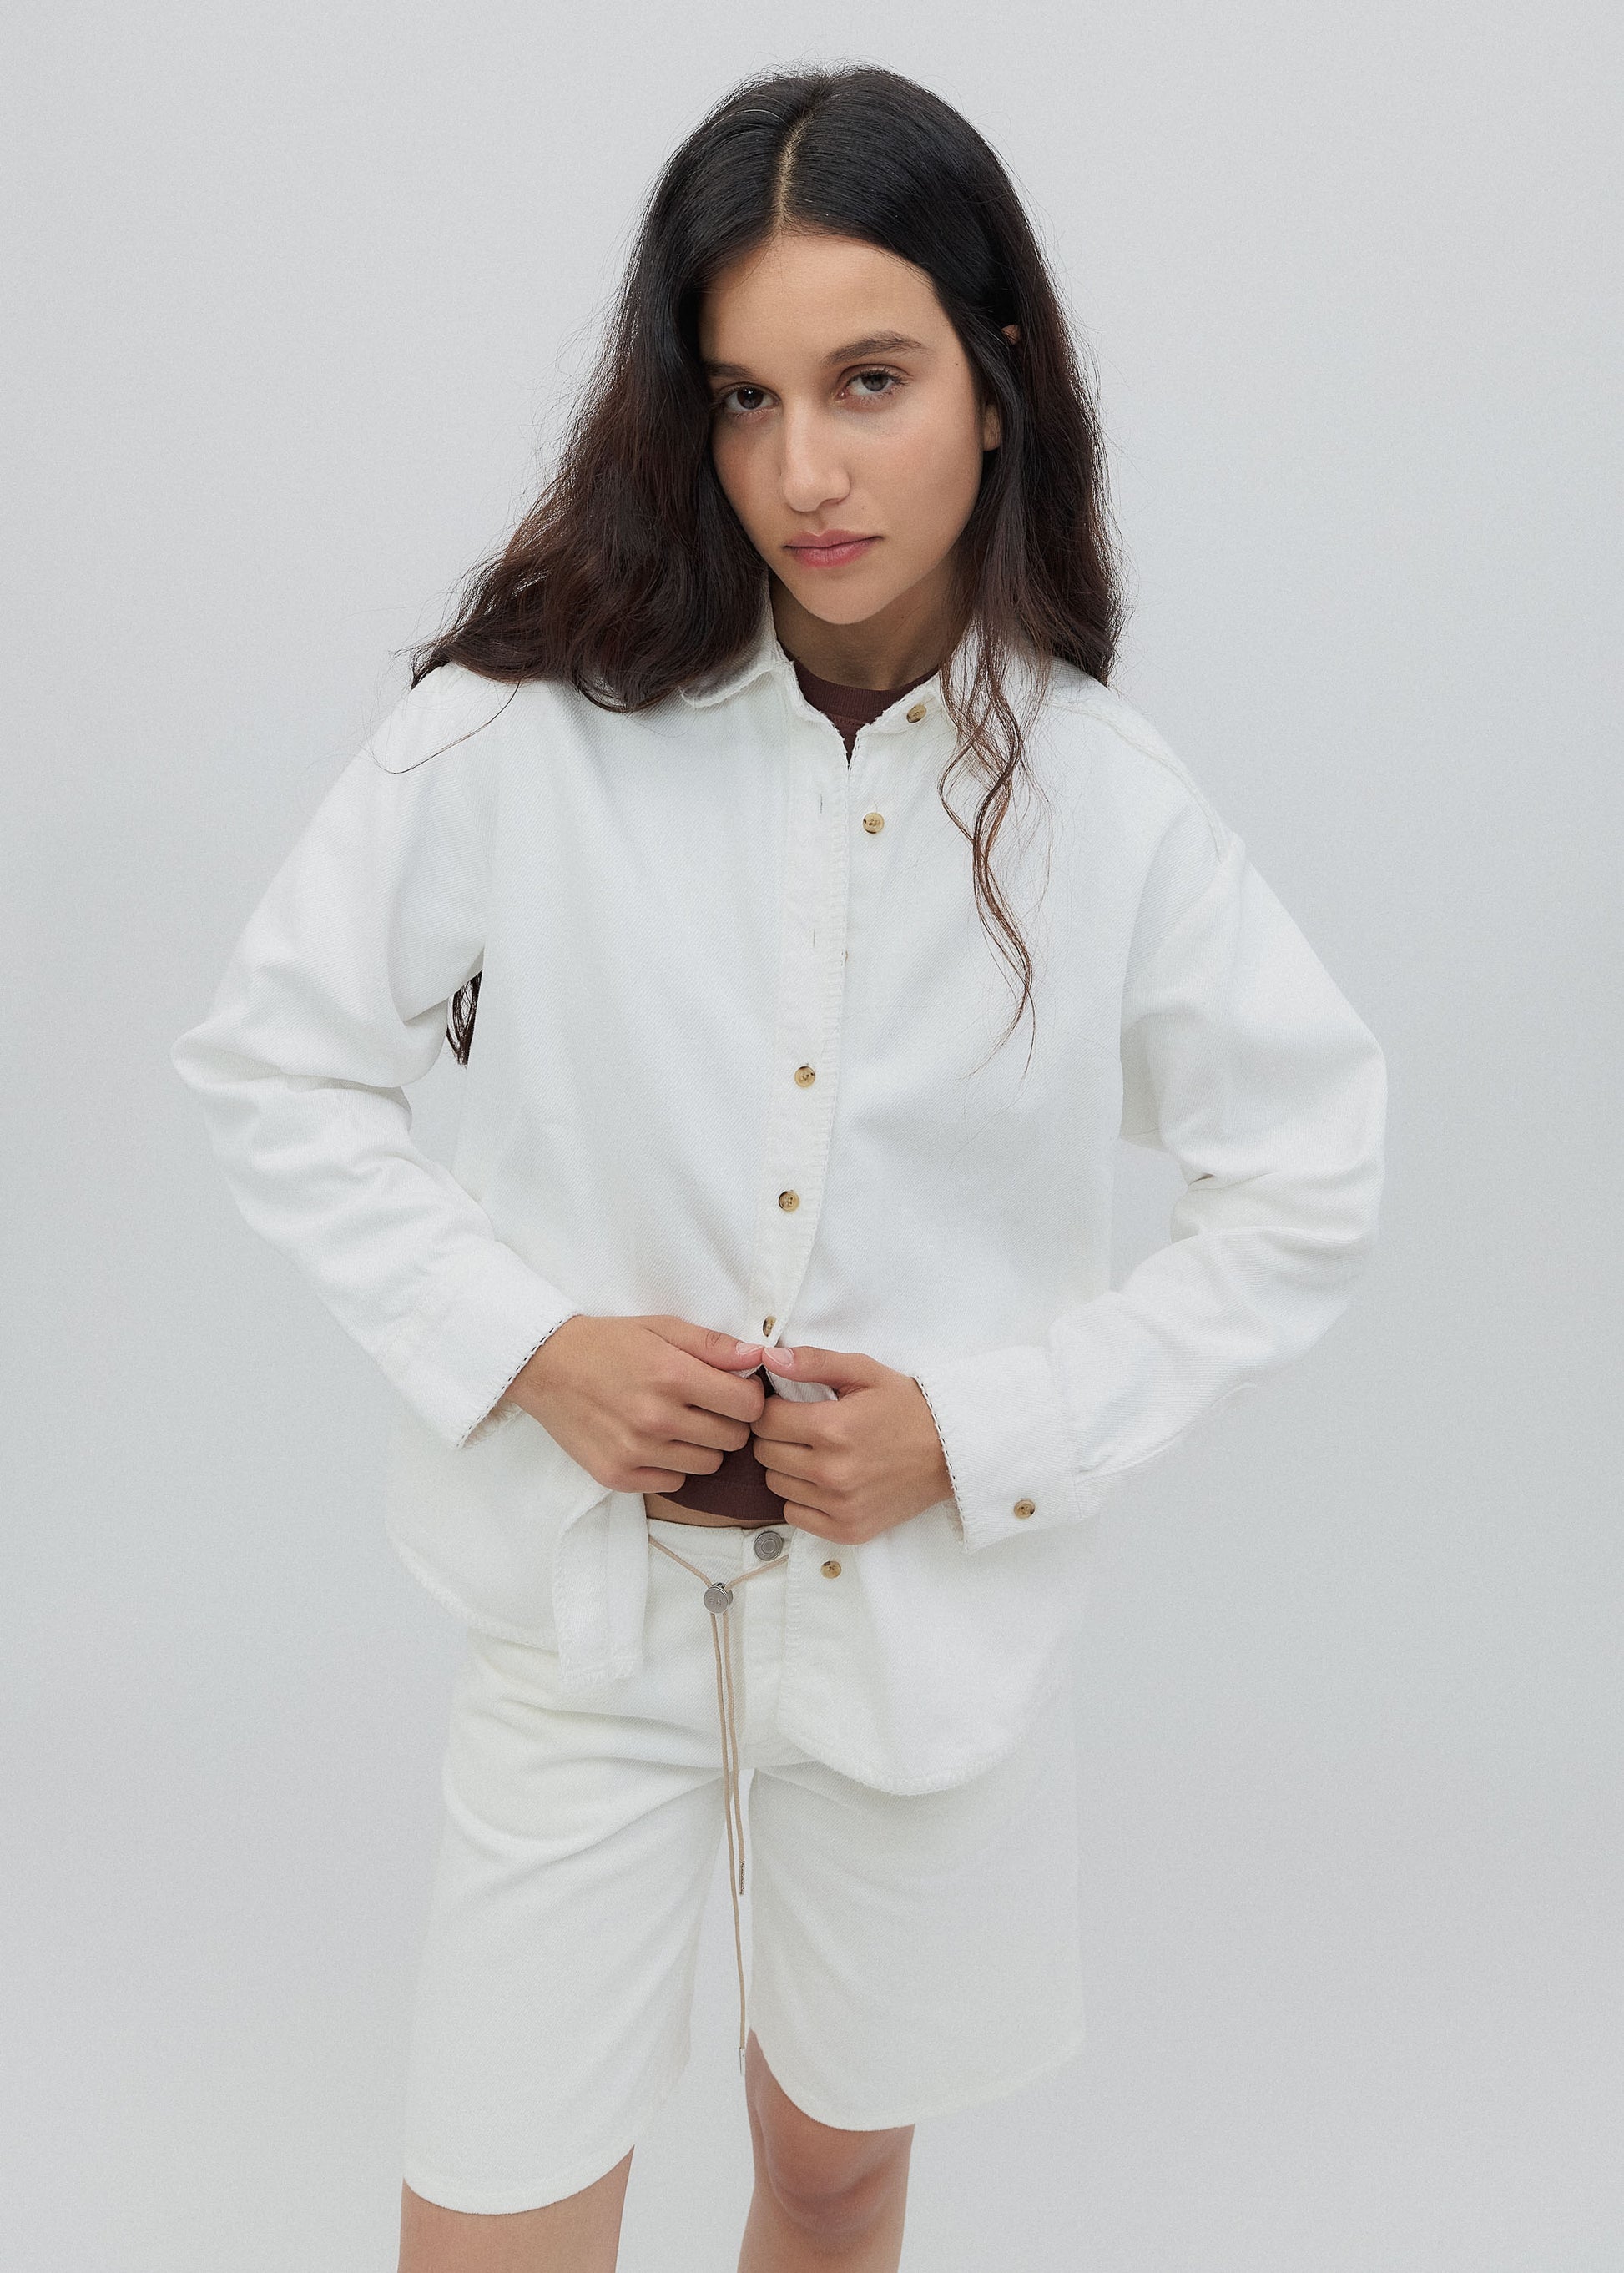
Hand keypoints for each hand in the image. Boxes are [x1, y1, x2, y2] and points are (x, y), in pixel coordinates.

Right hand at [497, 1315, 767, 1494]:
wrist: (545, 1367)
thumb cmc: (608, 1344)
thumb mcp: (662, 1328)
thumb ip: (714, 1344)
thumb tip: (759, 1358)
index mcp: (672, 1376)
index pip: (748, 1406)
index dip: (749, 1397)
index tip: (734, 1390)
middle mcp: (656, 1418)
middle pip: (733, 1439)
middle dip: (728, 1421)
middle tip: (704, 1405)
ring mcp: (636, 1452)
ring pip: (707, 1465)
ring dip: (701, 1445)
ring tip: (677, 1422)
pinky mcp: (617, 1476)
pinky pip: (673, 1484)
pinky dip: (670, 1466)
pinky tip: (652, 1441)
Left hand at [752, 1343, 954, 1543]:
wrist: (951, 1453)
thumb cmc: (907, 1407)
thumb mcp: (865, 1371)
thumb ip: (814, 1362)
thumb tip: (769, 1359)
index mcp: (832, 1428)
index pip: (765, 1420)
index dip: (773, 1408)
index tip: (789, 1407)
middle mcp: (832, 1471)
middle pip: (766, 1453)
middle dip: (778, 1436)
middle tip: (803, 1429)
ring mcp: (839, 1505)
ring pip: (776, 1484)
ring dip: (787, 1467)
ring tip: (816, 1454)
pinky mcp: (847, 1529)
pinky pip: (794, 1515)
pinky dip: (801, 1498)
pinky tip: (824, 1482)